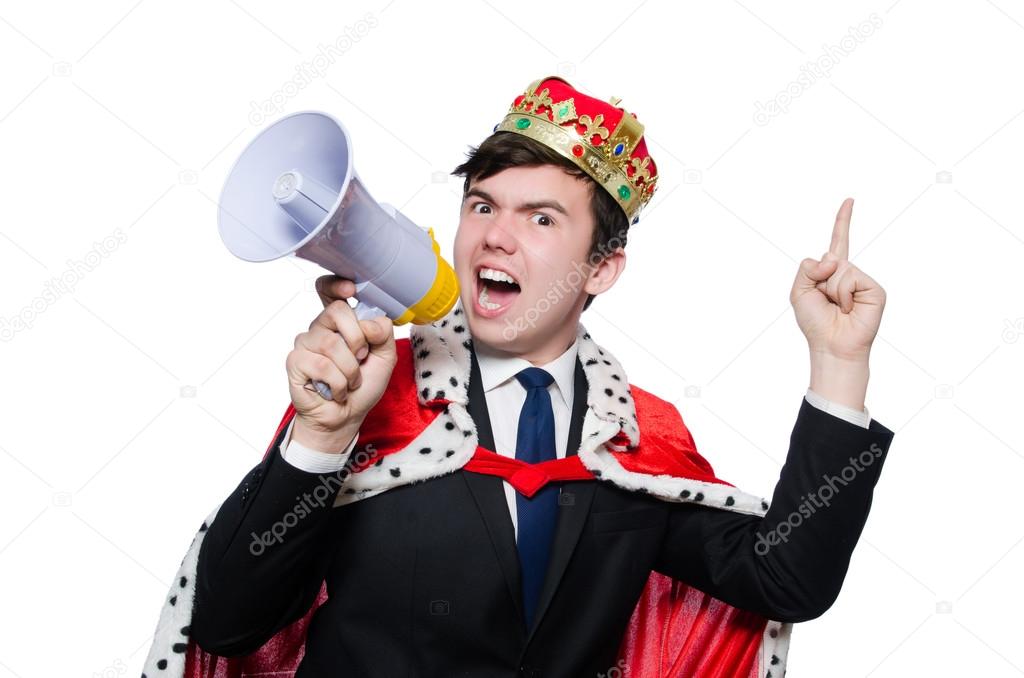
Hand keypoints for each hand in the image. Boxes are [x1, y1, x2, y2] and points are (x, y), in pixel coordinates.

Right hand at [285, 276, 396, 451]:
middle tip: (361, 359)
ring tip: (349, 381)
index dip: (335, 284)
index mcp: (341, 321)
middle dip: (358, 340)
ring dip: (350, 370)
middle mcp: (321, 327)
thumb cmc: (363, 385)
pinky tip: (335, 390)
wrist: (346, 417)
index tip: (350, 289)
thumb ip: (383, 334)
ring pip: (331, 343)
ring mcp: (306, 343)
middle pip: (337, 311)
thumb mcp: (385, 357)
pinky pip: (321, 365)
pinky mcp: (295, 362)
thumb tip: (369, 323)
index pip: (328, 290)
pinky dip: (337, 383)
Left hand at [790, 198, 885, 362]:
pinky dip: (844, 294)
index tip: (850, 200)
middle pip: (831, 257)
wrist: (831, 346)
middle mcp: (849, 273)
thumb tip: (832, 258)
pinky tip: (848, 308)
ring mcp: (863, 280)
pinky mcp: (875, 289)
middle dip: (820, 279)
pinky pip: (851, 277)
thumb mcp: (798, 292)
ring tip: (838, 307)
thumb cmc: (815, 322)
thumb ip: (807, 268)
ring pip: (840, 268)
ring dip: (832, 289)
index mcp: (831, 272)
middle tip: (826, 301)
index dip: (843, 221)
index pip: (837, 242)